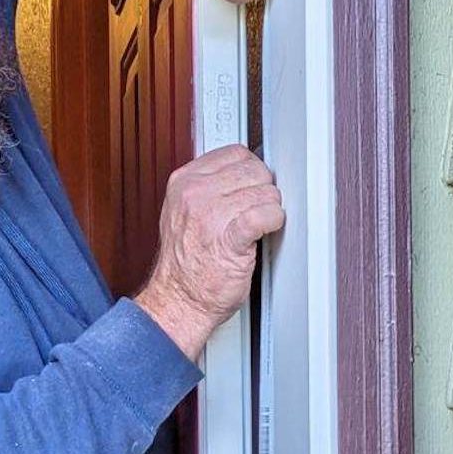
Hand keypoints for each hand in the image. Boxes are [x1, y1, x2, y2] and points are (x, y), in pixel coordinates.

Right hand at [134, 146, 284, 361]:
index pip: (235, 154)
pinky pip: (264, 214)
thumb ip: (207, 188)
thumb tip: (242, 176)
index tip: (252, 187)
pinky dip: (273, 220)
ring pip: (265, 192)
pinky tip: (268, 229)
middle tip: (257, 211)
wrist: (179, 299)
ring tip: (258, 227)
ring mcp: (210, 214)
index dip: (251, 171)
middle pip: (253, 170)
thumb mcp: (184, 212)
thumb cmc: (186, 264)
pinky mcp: (229, 238)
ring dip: (270, 210)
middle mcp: (195, 193)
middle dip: (263, 190)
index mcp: (184, 181)